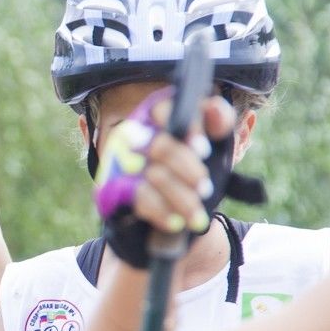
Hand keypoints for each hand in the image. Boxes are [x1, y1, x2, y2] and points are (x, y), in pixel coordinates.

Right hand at [94, 88, 234, 266]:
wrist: (167, 222)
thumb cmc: (191, 177)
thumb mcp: (213, 150)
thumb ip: (218, 125)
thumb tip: (214, 108)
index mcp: (155, 119)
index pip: (165, 110)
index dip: (187, 128)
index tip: (204, 150)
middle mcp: (132, 137)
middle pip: (160, 147)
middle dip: (188, 170)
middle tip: (205, 188)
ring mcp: (118, 164)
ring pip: (154, 176)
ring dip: (182, 198)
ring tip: (197, 216)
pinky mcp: (111, 190)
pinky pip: (139, 198)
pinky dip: (162, 212)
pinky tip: (176, 222)